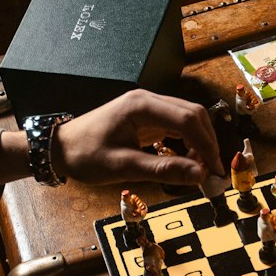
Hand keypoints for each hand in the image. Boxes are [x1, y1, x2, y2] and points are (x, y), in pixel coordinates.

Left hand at [53, 89, 224, 187]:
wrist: (60, 148)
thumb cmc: (85, 155)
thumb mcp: (123, 167)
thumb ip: (163, 170)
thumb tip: (199, 175)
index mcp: (141, 106)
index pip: (187, 119)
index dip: (206, 145)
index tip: (215, 170)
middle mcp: (147, 100)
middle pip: (193, 114)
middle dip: (207, 142)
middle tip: (212, 172)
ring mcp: (147, 107)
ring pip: (188, 118)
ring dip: (199, 142)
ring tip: (199, 169)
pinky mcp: (146, 117)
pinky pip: (176, 125)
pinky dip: (187, 142)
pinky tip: (186, 161)